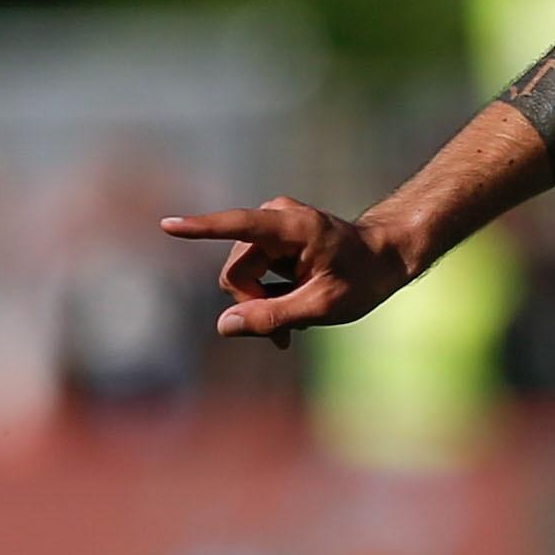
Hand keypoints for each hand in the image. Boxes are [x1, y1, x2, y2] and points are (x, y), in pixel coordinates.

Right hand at [158, 197, 412, 341]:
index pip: (238, 226)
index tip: (168, 226)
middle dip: (254, 306)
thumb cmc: (363, 277)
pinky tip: (293, 311)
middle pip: (235, 273)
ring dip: (262, 306)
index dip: (201, 230)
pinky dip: (267, 299)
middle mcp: (274, 219)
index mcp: (292, 227)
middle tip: (287, 335)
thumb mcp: (323, 306)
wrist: (385, 257)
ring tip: (298, 323)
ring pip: (240, 279)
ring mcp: (269, 229)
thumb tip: (224, 326)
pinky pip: (250, 277)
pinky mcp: (268, 242)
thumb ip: (274, 317)